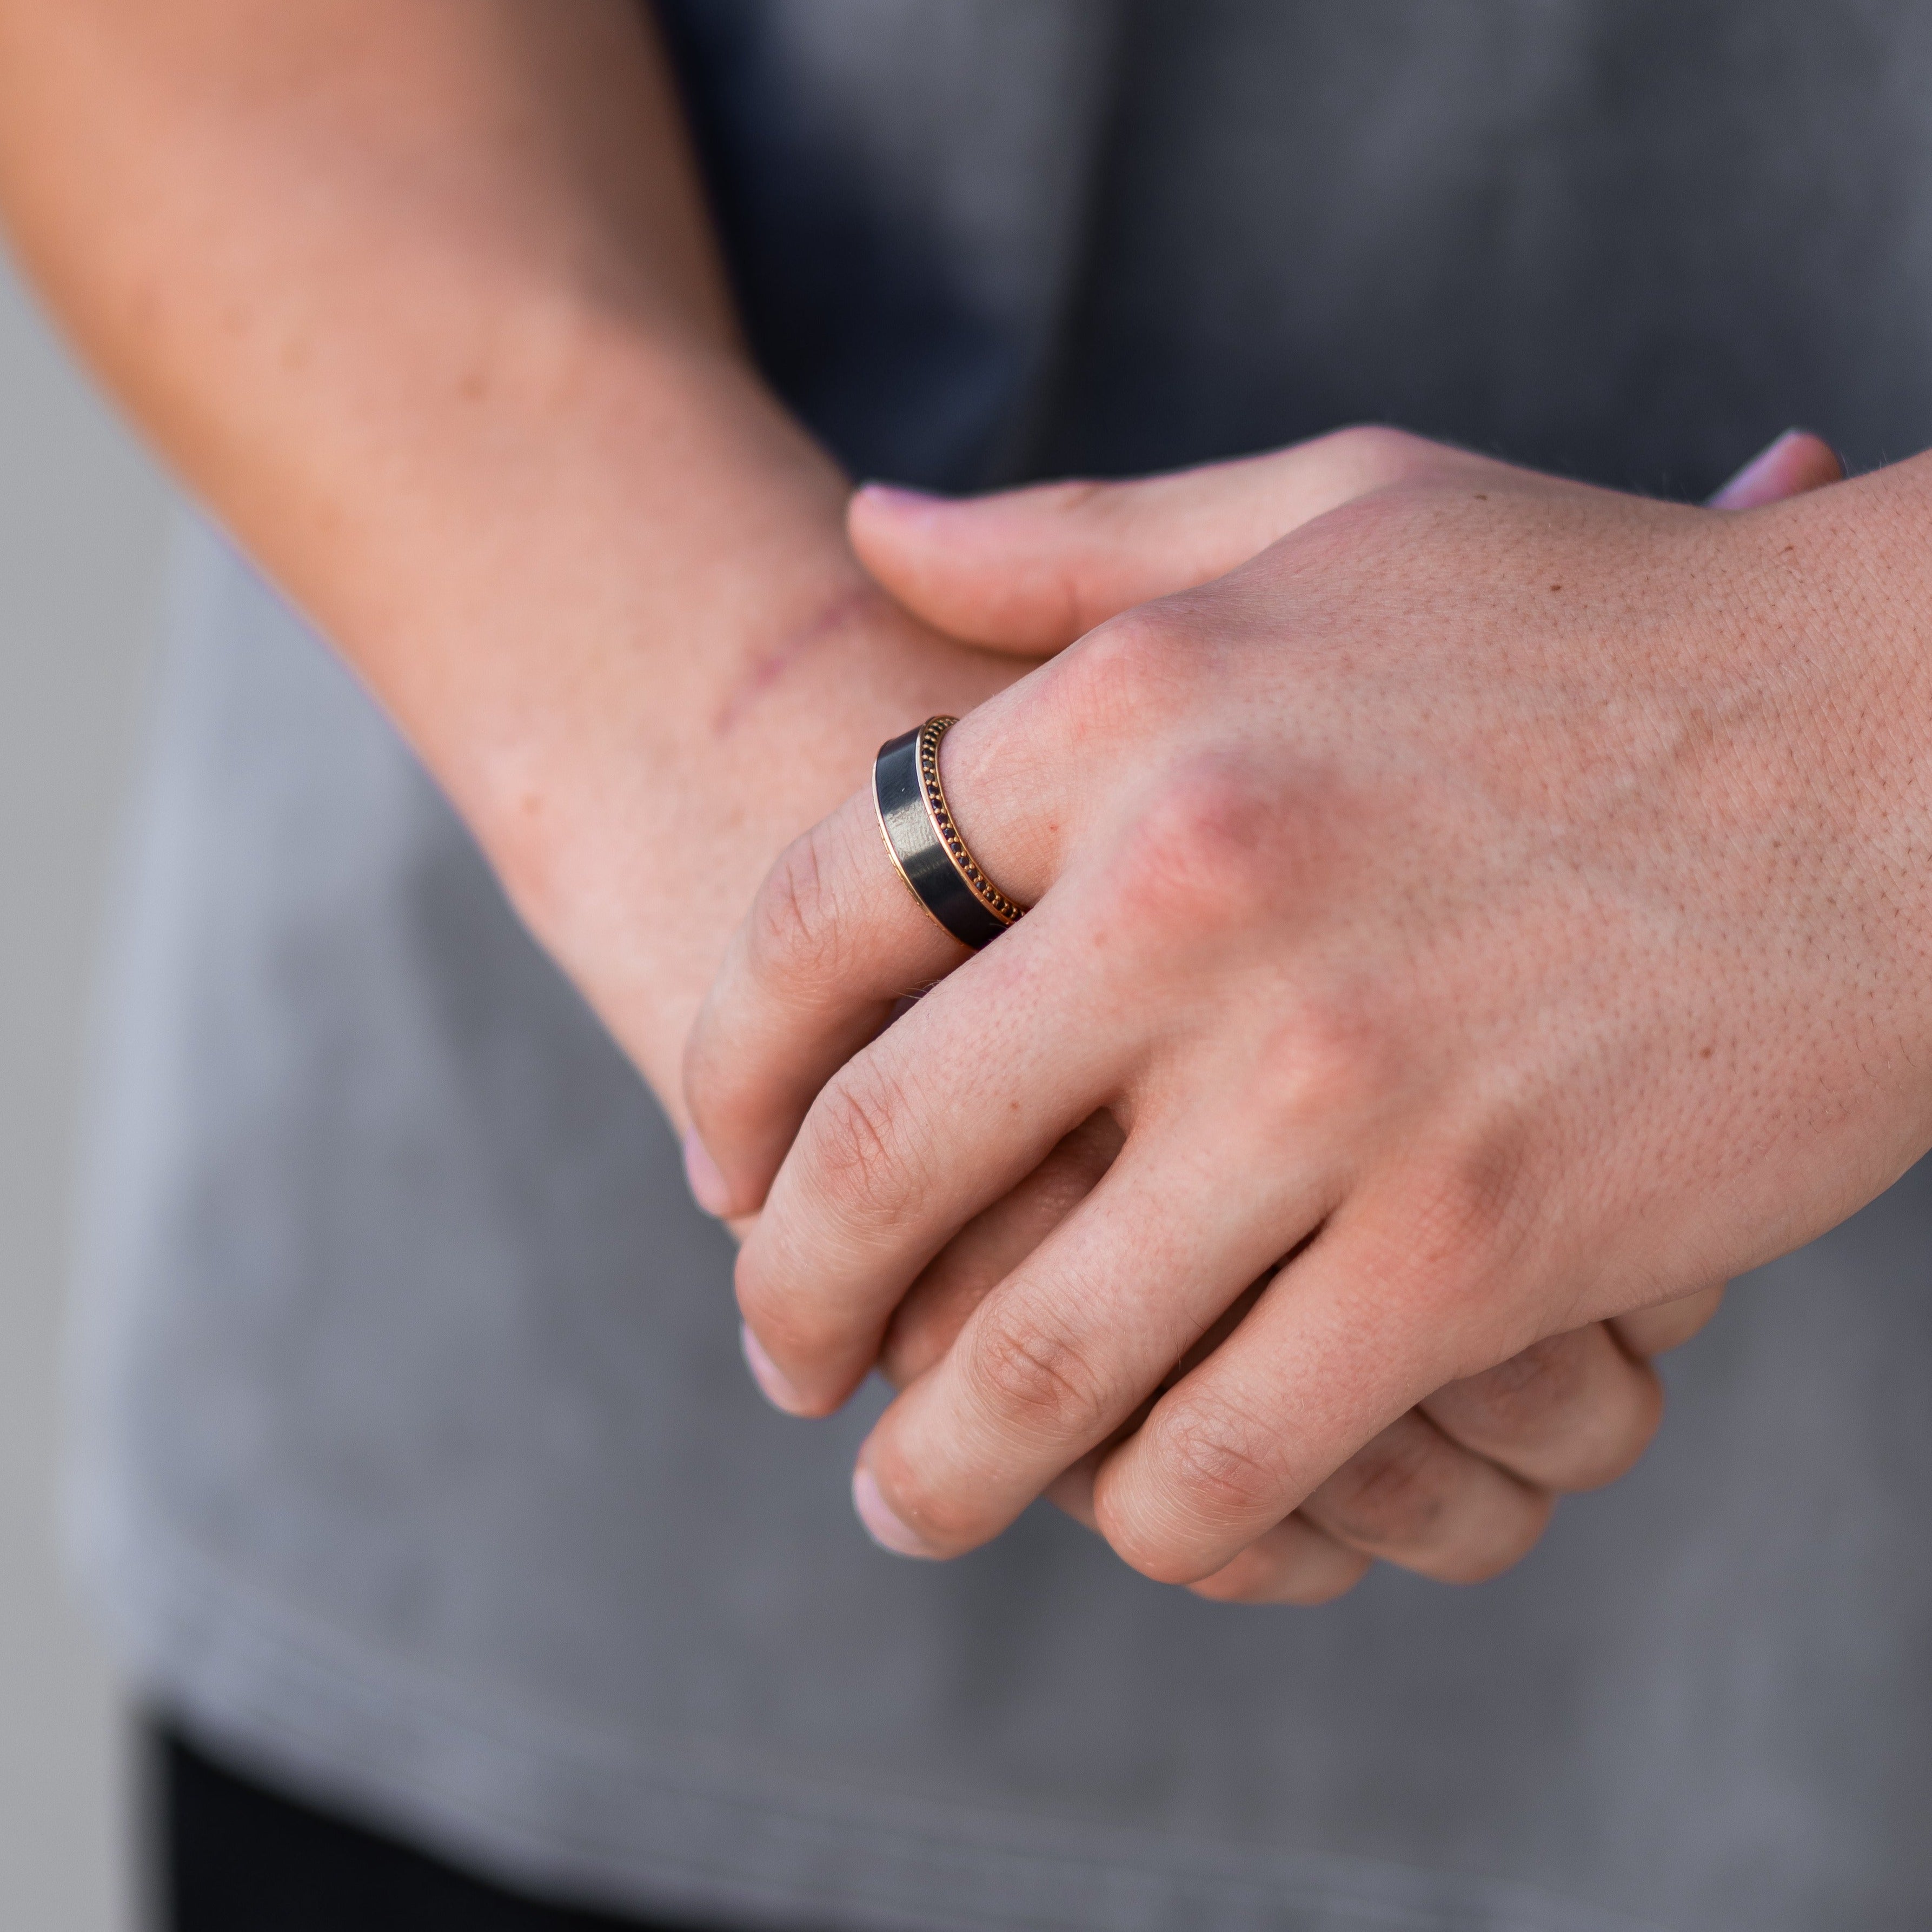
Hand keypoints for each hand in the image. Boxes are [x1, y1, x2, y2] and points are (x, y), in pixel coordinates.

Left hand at [685, 422, 1899, 1587]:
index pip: (817, 921)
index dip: (727, 1068)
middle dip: (790, 1303)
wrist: (1913, 744)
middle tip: (783, 1366)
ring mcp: (1336, 1085)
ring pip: (1036, 1359)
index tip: (724, 1165)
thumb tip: (864, 529)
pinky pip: (1236, 1448)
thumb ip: (1068, 540)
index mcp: (1135, 714)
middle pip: (880, 1163)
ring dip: (937, 1469)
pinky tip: (1136, 1511)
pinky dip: (1159, 1514)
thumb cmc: (1598, 622)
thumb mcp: (1320, 511)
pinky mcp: (1478, 1245)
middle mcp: (1201, 894)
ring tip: (908, 1501)